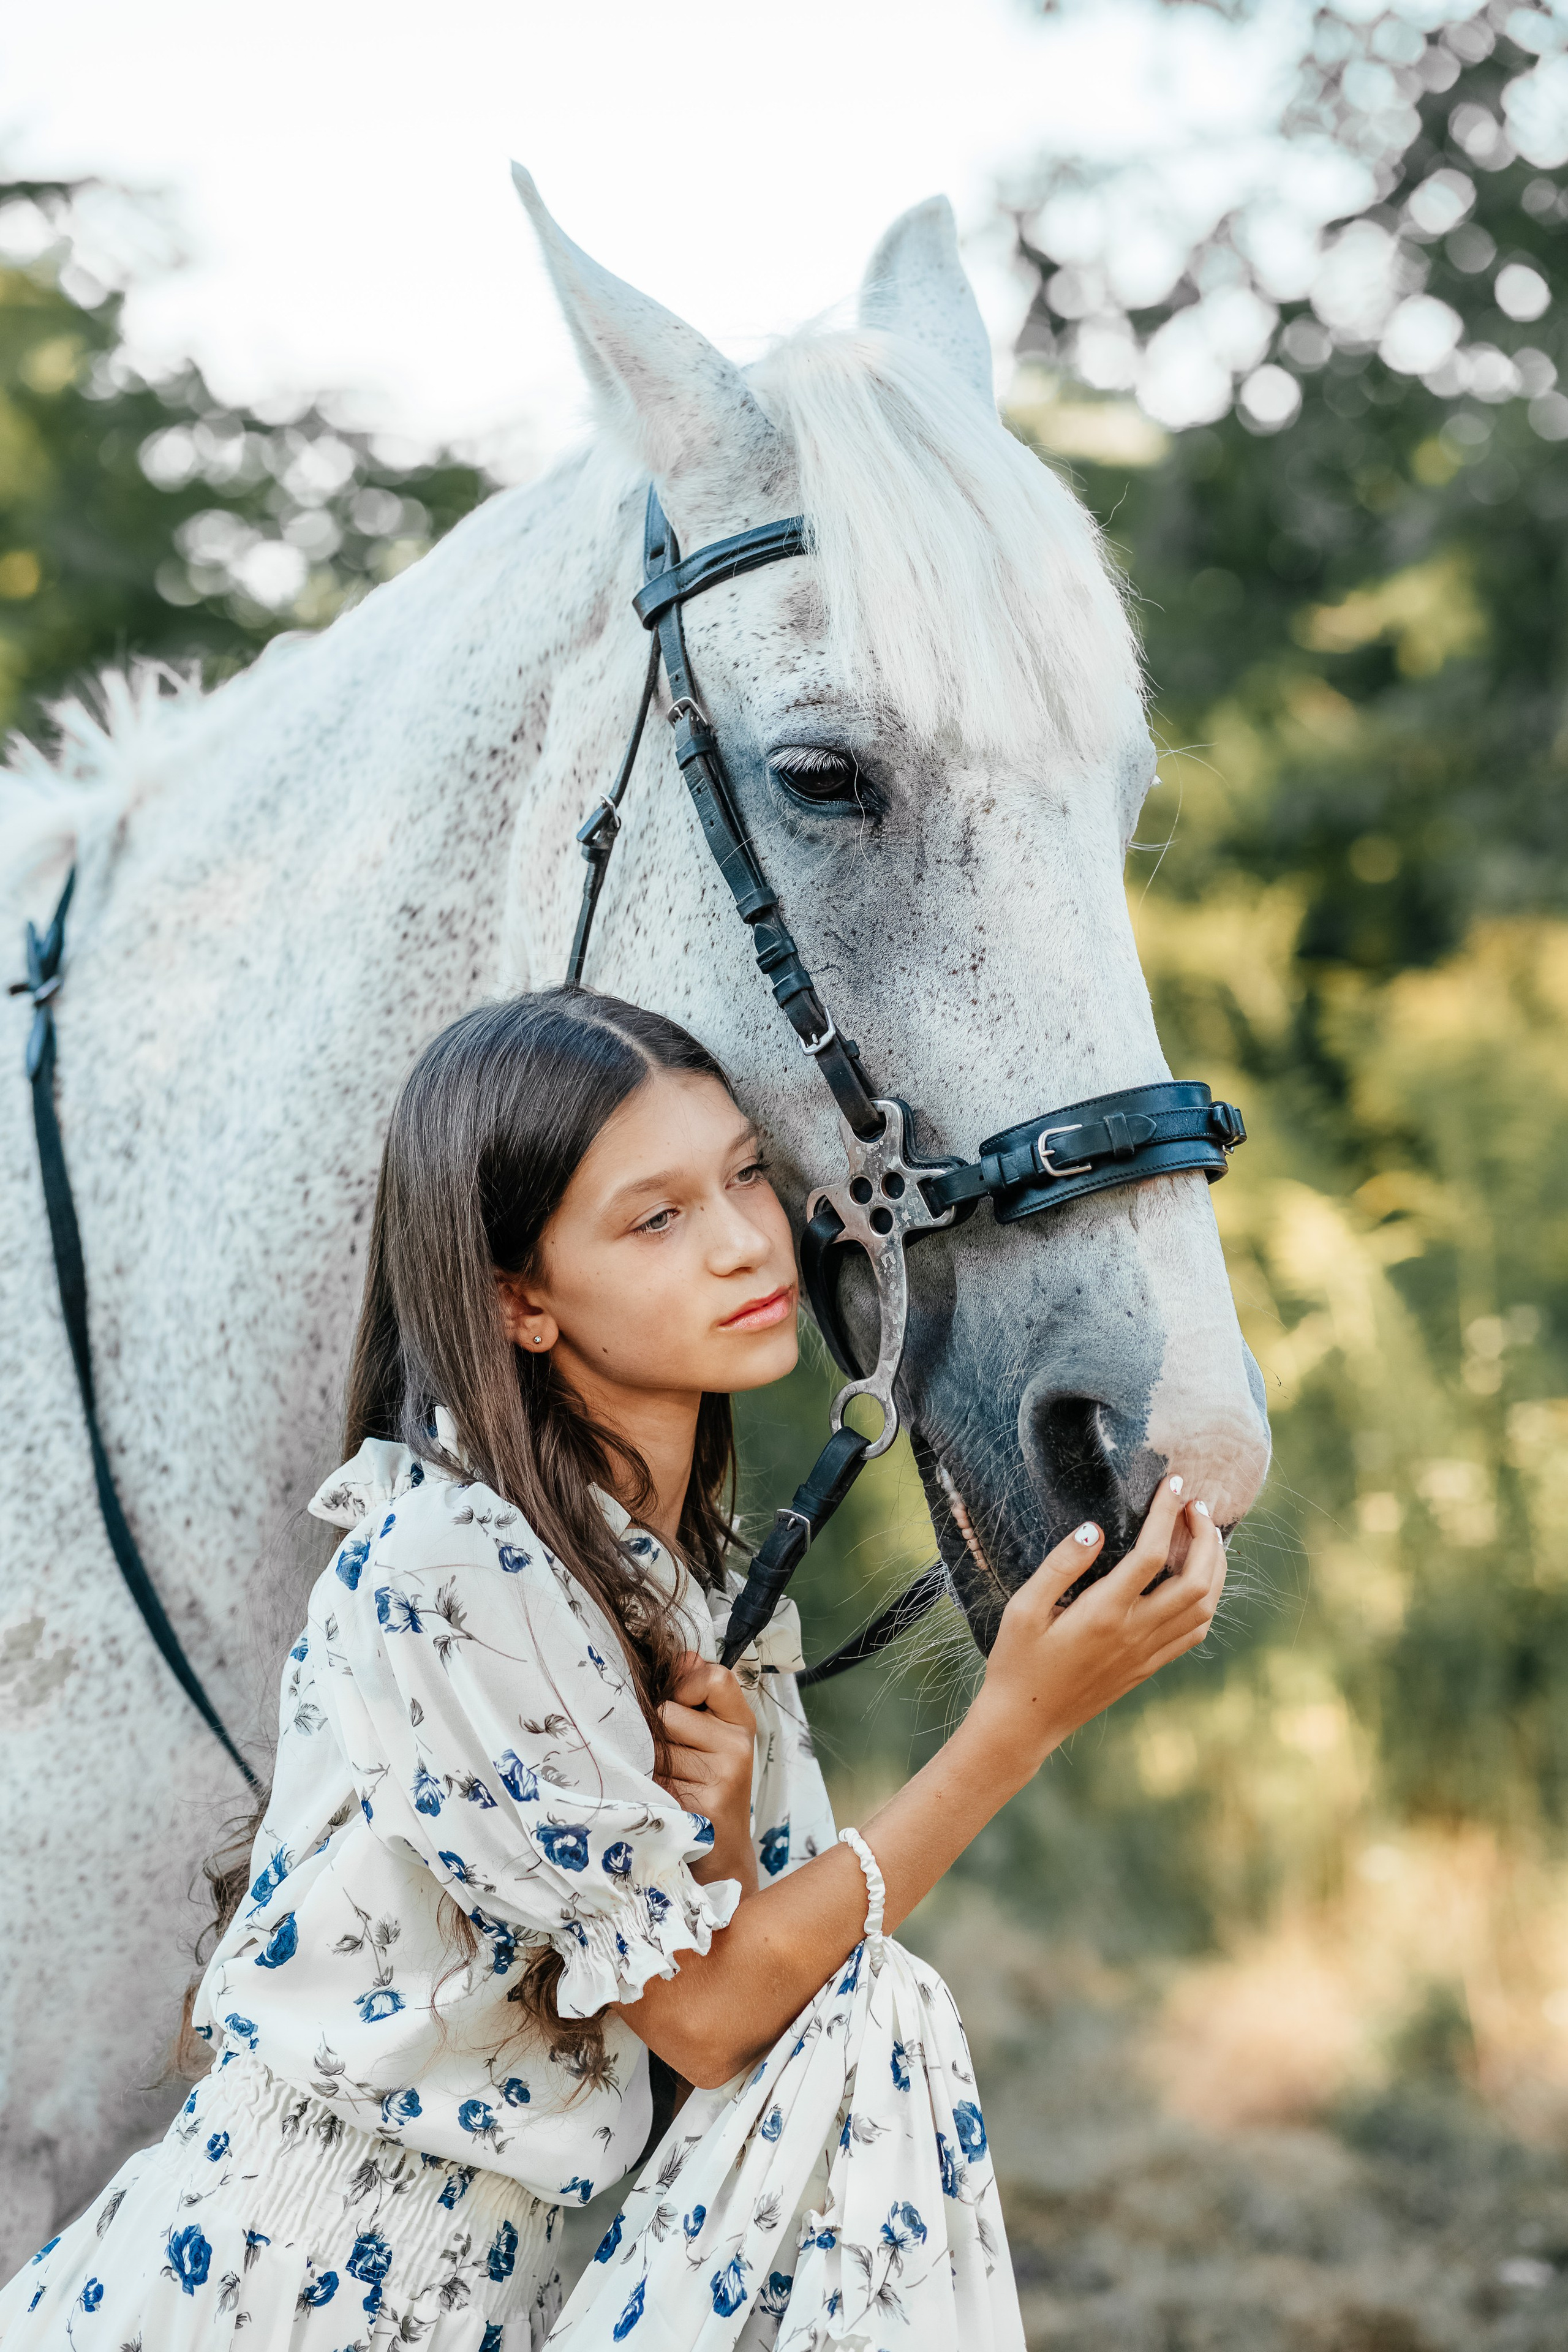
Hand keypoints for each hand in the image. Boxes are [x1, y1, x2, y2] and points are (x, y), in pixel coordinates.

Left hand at [655, 1655, 758, 1898]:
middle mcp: (738, 1748)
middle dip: (657, 1733)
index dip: (685, 1682)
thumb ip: (695, 1695)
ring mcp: (723, 1778)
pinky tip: (665, 1802)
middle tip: (671, 1761)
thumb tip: (682, 1656)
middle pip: (669, 1712)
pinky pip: (653, 1777)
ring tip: (668, 1783)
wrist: (721, 1860)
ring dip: (649, 1762)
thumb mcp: (710, 1739)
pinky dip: (648, 1787)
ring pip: (655, 1745)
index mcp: (741, 1724)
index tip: (678, 1702)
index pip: (714, 1676)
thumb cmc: (706, 1791)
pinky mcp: (703, 1806)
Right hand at [972, 1476, 1226, 1775]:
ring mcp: (1147, 1653)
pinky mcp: (1149, 1667)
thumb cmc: (1018, 1662)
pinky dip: (1207, 1599)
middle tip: (1196, 1504)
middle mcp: (1135, 1633)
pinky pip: (1194, 1632)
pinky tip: (1197, 1580)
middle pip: (1196, 1580)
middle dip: (1205, 1536)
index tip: (1171, 1483)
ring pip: (1205, 1606)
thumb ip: (1059, 1567)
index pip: (1152, 1554)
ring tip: (1205, 1533)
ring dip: (1214, 1565)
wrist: (1027, 1722)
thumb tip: (1094, 1530)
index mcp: (1104, 1613)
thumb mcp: (1023, 1609)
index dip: (1167, 1513)